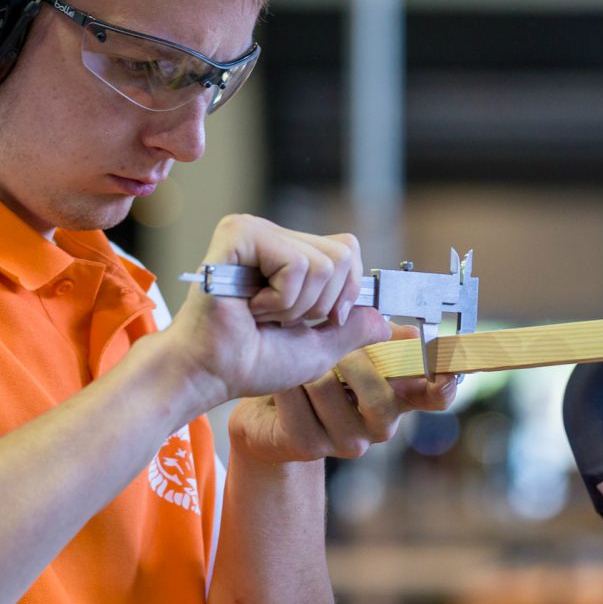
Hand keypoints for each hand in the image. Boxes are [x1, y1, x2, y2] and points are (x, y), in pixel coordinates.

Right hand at [161, 215, 389, 407]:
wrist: (210, 373)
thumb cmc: (251, 361)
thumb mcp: (319, 347)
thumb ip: (354, 328)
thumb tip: (391, 324)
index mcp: (288, 253)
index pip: (347, 250)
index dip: (346, 292)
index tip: (316, 321)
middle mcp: (272, 235)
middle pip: (344, 255)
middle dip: (322, 304)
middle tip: (280, 318)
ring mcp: (255, 230)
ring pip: (325, 264)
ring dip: (298, 306)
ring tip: (262, 314)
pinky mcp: (239, 233)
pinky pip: (297, 265)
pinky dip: (281, 300)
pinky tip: (250, 307)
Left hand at [231, 324, 461, 463]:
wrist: (267, 410)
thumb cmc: (316, 371)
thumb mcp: (350, 347)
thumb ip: (379, 337)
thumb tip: (412, 335)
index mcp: (399, 395)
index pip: (437, 396)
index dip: (445, 382)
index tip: (443, 367)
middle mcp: (381, 423)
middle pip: (379, 393)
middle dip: (346, 357)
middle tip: (325, 340)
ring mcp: (348, 440)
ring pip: (328, 388)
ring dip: (306, 366)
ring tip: (297, 363)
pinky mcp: (311, 447)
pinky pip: (296, 402)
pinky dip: (284, 383)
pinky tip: (280, 383)